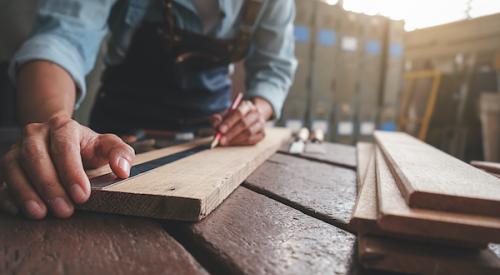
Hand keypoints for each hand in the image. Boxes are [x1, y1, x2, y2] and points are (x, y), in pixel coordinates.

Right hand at [0, 114, 134, 218]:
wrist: (62, 140)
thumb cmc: (89, 148)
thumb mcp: (108, 146)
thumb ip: (121, 153)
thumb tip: (122, 170)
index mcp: (63, 126)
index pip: (64, 145)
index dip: (72, 171)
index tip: (82, 195)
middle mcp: (36, 133)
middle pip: (36, 156)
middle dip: (50, 185)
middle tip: (65, 210)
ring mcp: (18, 148)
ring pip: (14, 167)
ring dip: (26, 192)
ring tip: (40, 214)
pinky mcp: (8, 165)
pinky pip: (2, 179)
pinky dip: (9, 195)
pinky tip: (20, 210)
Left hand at [211, 97, 272, 145]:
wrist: (250, 117)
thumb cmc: (234, 116)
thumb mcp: (225, 114)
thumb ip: (218, 118)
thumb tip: (216, 124)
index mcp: (247, 105)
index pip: (239, 113)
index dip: (229, 122)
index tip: (220, 130)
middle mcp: (256, 113)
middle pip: (244, 123)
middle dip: (231, 133)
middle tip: (221, 140)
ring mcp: (261, 124)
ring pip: (249, 133)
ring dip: (235, 139)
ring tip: (225, 143)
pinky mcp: (262, 134)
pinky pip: (252, 140)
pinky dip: (241, 143)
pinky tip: (233, 143)